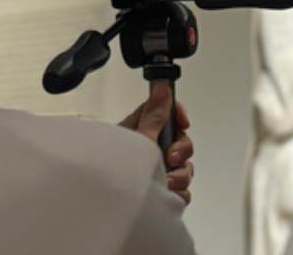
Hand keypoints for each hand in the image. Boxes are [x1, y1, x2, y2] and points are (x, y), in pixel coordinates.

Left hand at [119, 83, 195, 204]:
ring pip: (184, 167)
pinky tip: (167, 194)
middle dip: (181, 150)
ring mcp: (158, 172)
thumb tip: (161, 87)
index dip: (178, 116)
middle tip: (170, 158)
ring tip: (165, 182)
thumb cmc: (115, 170)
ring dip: (180, 174)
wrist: (108, 205)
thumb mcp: (138, 140)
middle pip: (181, 141)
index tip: (182, 122)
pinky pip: (182, 190)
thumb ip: (154, 115)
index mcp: (143, 131)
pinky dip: (178, 192)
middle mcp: (151, 150)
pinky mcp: (162, 193)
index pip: (168, 114)